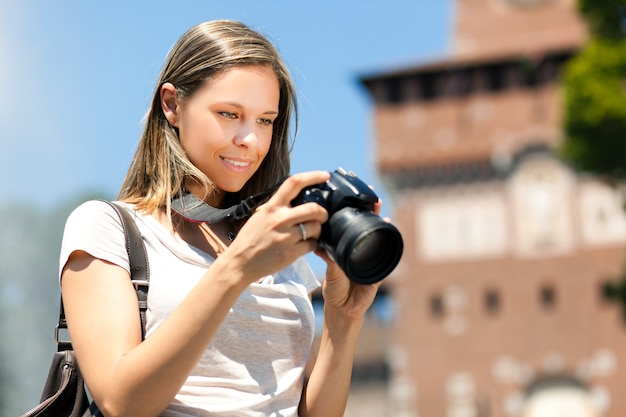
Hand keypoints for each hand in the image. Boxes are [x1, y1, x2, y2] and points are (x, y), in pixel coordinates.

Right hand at [224, 171, 330, 281]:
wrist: (240, 262)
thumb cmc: (250, 239)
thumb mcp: (260, 216)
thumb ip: (277, 207)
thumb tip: (296, 199)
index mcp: (272, 207)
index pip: (294, 183)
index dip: (313, 176)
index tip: (325, 176)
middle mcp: (280, 219)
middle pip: (314, 208)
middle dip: (323, 213)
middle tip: (322, 216)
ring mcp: (286, 236)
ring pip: (316, 227)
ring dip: (318, 230)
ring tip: (311, 233)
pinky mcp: (290, 253)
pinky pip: (312, 245)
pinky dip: (312, 244)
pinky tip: (304, 245)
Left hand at [316, 195, 383, 320]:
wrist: (343, 310)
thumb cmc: (335, 290)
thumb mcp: (331, 271)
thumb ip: (329, 259)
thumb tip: (319, 245)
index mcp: (348, 249)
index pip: (353, 226)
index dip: (356, 212)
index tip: (356, 198)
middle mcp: (361, 251)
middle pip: (368, 227)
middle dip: (371, 212)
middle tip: (373, 198)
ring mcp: (371, 259)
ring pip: (378, 237)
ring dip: (380, 223)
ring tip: (380, 211)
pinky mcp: (379, 270)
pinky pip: (385, 255)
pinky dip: (386, 243)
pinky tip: (387, 230)